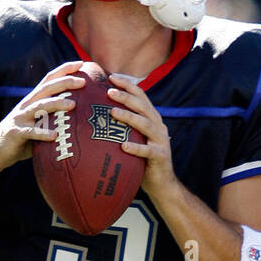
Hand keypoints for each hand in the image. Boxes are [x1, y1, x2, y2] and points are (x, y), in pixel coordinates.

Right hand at [0, 62, 84, 169]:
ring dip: (56, 104)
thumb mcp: (37, 123)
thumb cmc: (23, 138)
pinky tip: (55, 136)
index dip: (64, 70)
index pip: (49, 79)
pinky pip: (31, 132)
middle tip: (83, 82)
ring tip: (72, 104)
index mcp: (33, 100)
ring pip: (40, 107)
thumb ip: (53, 118)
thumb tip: (80, 117)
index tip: (81, 64)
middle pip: (47, 89)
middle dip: (65, 82)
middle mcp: (26, 105)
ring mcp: (20, 118)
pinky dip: (43, 133)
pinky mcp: (16, 133)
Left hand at [108, 75, 176, 204]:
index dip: (128, 86)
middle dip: (126, 96)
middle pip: (142, 106)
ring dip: (128, 117)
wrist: (162, 183)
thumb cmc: (142, 160)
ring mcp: (161, 141)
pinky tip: (123, 146)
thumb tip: (98, 114)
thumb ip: (124, 127)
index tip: (111, 77)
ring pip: (145, 124)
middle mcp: (158, 126)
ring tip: (112, 113)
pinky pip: (147, 151)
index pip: (141, 97)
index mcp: (152, 119)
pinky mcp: (161, 156)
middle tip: (109, 91)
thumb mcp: (135, 139)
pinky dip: (135, 148)